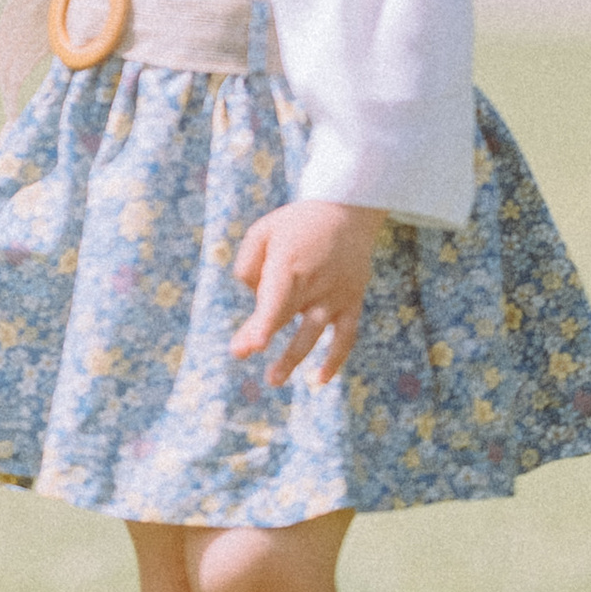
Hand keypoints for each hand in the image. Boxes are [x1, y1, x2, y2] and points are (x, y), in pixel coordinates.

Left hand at [229, 199, 386, 386]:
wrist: (347, 211)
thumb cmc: (298, 223)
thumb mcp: (264, 230)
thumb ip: (248, 262)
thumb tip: (252, 296)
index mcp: (289, 263)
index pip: (276, 300)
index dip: (265, 325)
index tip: (254, 345)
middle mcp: (313, 283)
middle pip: (283, 316)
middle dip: (259, 335)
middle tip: (239, 352)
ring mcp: (334, 296)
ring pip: (312, 333)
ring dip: (293, 358)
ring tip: (274, 380)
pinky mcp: (351, 303)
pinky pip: (346, 337)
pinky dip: (336, 359)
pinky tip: (321, 379)